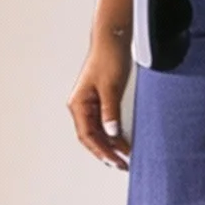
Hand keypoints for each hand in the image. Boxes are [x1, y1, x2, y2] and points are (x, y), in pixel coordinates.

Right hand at [68, 32, 131, 168]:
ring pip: (99, 132)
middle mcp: (82, 107)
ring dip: (111, 145)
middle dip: (106, 152)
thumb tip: (110, 132)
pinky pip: (106, 124)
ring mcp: (91, 105)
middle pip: (92, 137)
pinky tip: (124, 142)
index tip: (114, 160)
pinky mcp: (102, 101)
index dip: (100, 150)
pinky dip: (114, 134)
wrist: (113, 39)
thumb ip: (110, 111)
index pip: (87, 135)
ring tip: (125, 158)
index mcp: (78, 104)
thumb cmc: (108, 58)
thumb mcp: (110, 86)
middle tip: (122, 165)